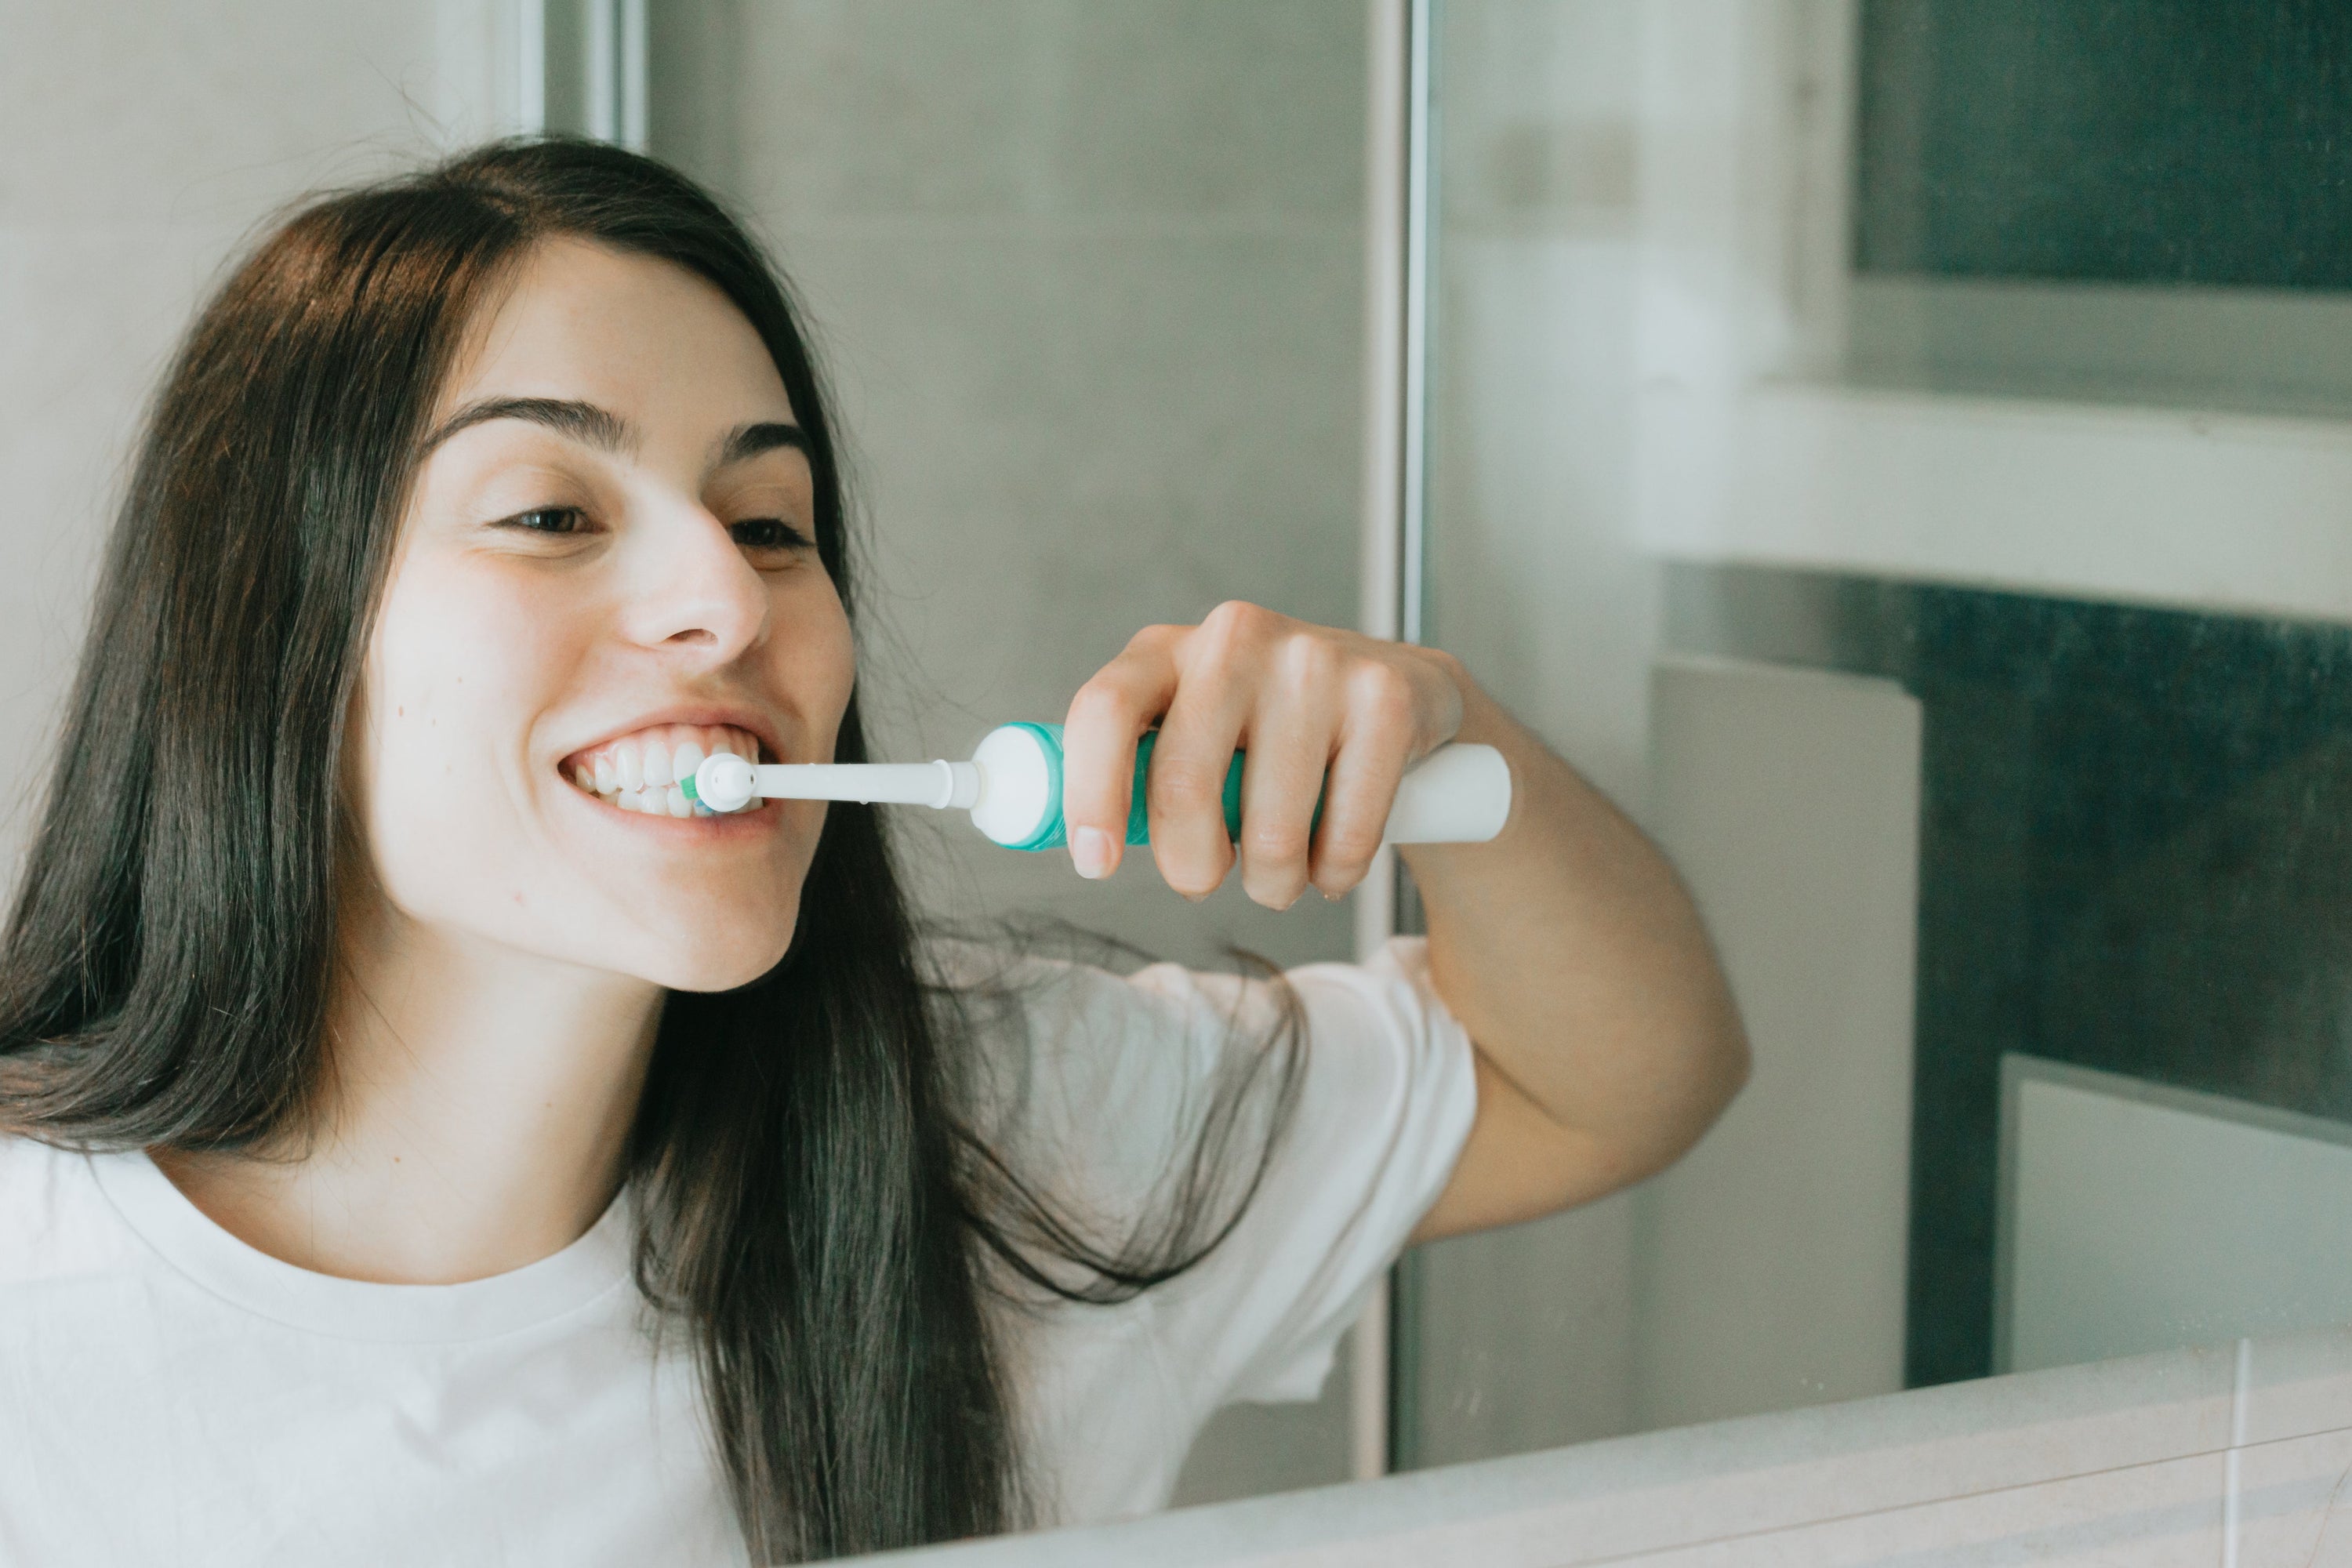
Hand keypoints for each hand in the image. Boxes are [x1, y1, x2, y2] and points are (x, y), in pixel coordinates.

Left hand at [1059, 601, 1466, 905]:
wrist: (1403, 697)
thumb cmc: (1269, 732)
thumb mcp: (1190, 729)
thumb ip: (1134, 773)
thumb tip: (1070, 842)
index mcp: (1164, 649)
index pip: (1103, 711)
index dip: (1089, 795)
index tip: (1095, 864)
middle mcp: (1235, 640)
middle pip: (1183, 786)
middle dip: (1191, 868)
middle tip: (1205, 881)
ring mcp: (1315, 662)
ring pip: (1270, 832)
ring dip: (1271, 885)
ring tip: (1280, 871)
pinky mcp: (1385, 700)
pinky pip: (1345, 838)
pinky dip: (1335, 875)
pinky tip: (1334, 855)